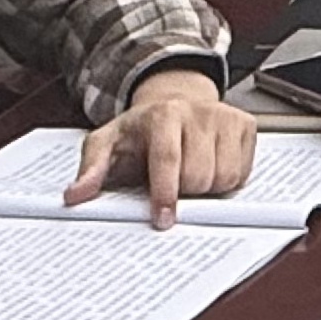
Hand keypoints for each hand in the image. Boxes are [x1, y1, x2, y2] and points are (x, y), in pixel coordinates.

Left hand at [68, 68, 260, 226]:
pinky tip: (210, 167)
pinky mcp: (245, 125)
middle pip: (199, 175)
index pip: (167, 159)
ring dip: (206, 189)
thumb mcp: (107, 143)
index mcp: (163, 115)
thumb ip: (90, 169)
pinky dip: (226, 180)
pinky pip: (243, 172)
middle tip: (172, 187)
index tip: (163, 220)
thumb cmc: (140, 129)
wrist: (174, 99)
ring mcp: (225, 117)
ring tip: (189, 176)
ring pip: (225, 177)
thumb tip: (75, 195)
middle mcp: (198, 112)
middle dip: (184, 193)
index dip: (166, 193)